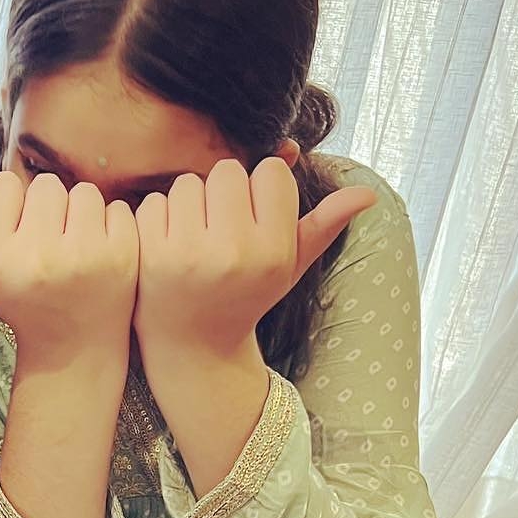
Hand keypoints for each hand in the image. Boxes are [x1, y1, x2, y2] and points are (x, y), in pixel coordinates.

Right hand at [0, 170, 138, 366]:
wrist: (74, 349)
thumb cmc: (20, 302)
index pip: (6, 185)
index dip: (13, 207)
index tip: (19, 237)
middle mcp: (38, 258)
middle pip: (46, 184)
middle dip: (48, 208)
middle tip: (50, 244)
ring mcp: (85, 257)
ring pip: (83, 191)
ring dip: (80, 212)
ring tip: (75, 246)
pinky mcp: (122, 256)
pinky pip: (116, 207)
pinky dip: (110, 224)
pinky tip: (100, 253)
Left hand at [132, 157, 376, 363]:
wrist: (192, 346)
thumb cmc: (245, 295)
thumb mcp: (290, 267)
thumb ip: (324, 226)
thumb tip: (367, 192)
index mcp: (273, 251)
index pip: (270, 173)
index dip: (261, 190)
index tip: (253, 218)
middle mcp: (233, 252)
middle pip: (228, 171)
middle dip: (224, 193)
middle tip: (221, 228)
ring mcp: (187, 253)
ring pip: (188, 182)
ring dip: (190, 202)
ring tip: (195, 238)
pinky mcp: (149, 254)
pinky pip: (155, 202)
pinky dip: (159, 218)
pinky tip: (168, 246)